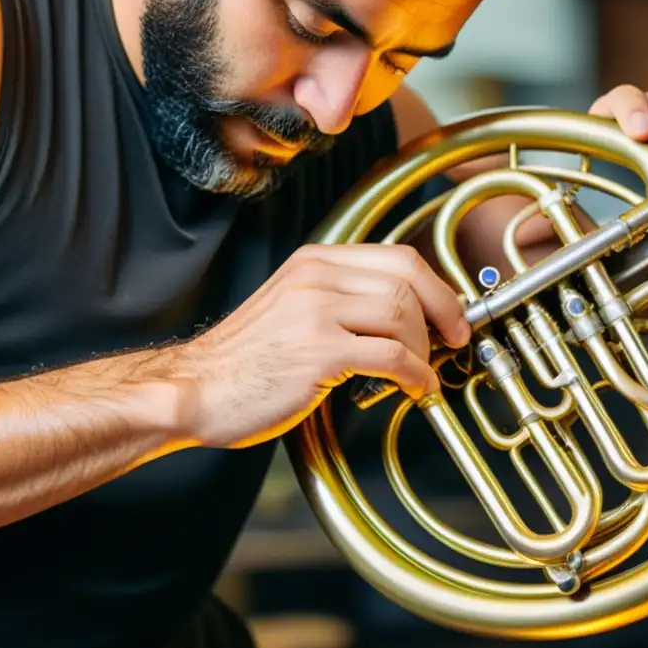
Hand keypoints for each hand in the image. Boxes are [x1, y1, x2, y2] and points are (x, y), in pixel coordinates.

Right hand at [176, 244, 471, 448]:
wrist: (195, 389)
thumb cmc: (243, 360)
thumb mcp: (290, 306)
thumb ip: (337, 299)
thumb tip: (399, 314)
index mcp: (313, 262)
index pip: (396, 257)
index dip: (437, 287)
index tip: (452, 314)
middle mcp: (316, 278)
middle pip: (407, 282)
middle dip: (441, 316)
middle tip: (450, 344)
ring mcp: (316, 312)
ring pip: (402, 316)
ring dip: (422, 351)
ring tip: (418, 373)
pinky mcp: (319, 352)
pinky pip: (391, 357)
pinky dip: (414, 376)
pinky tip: (413, 389)